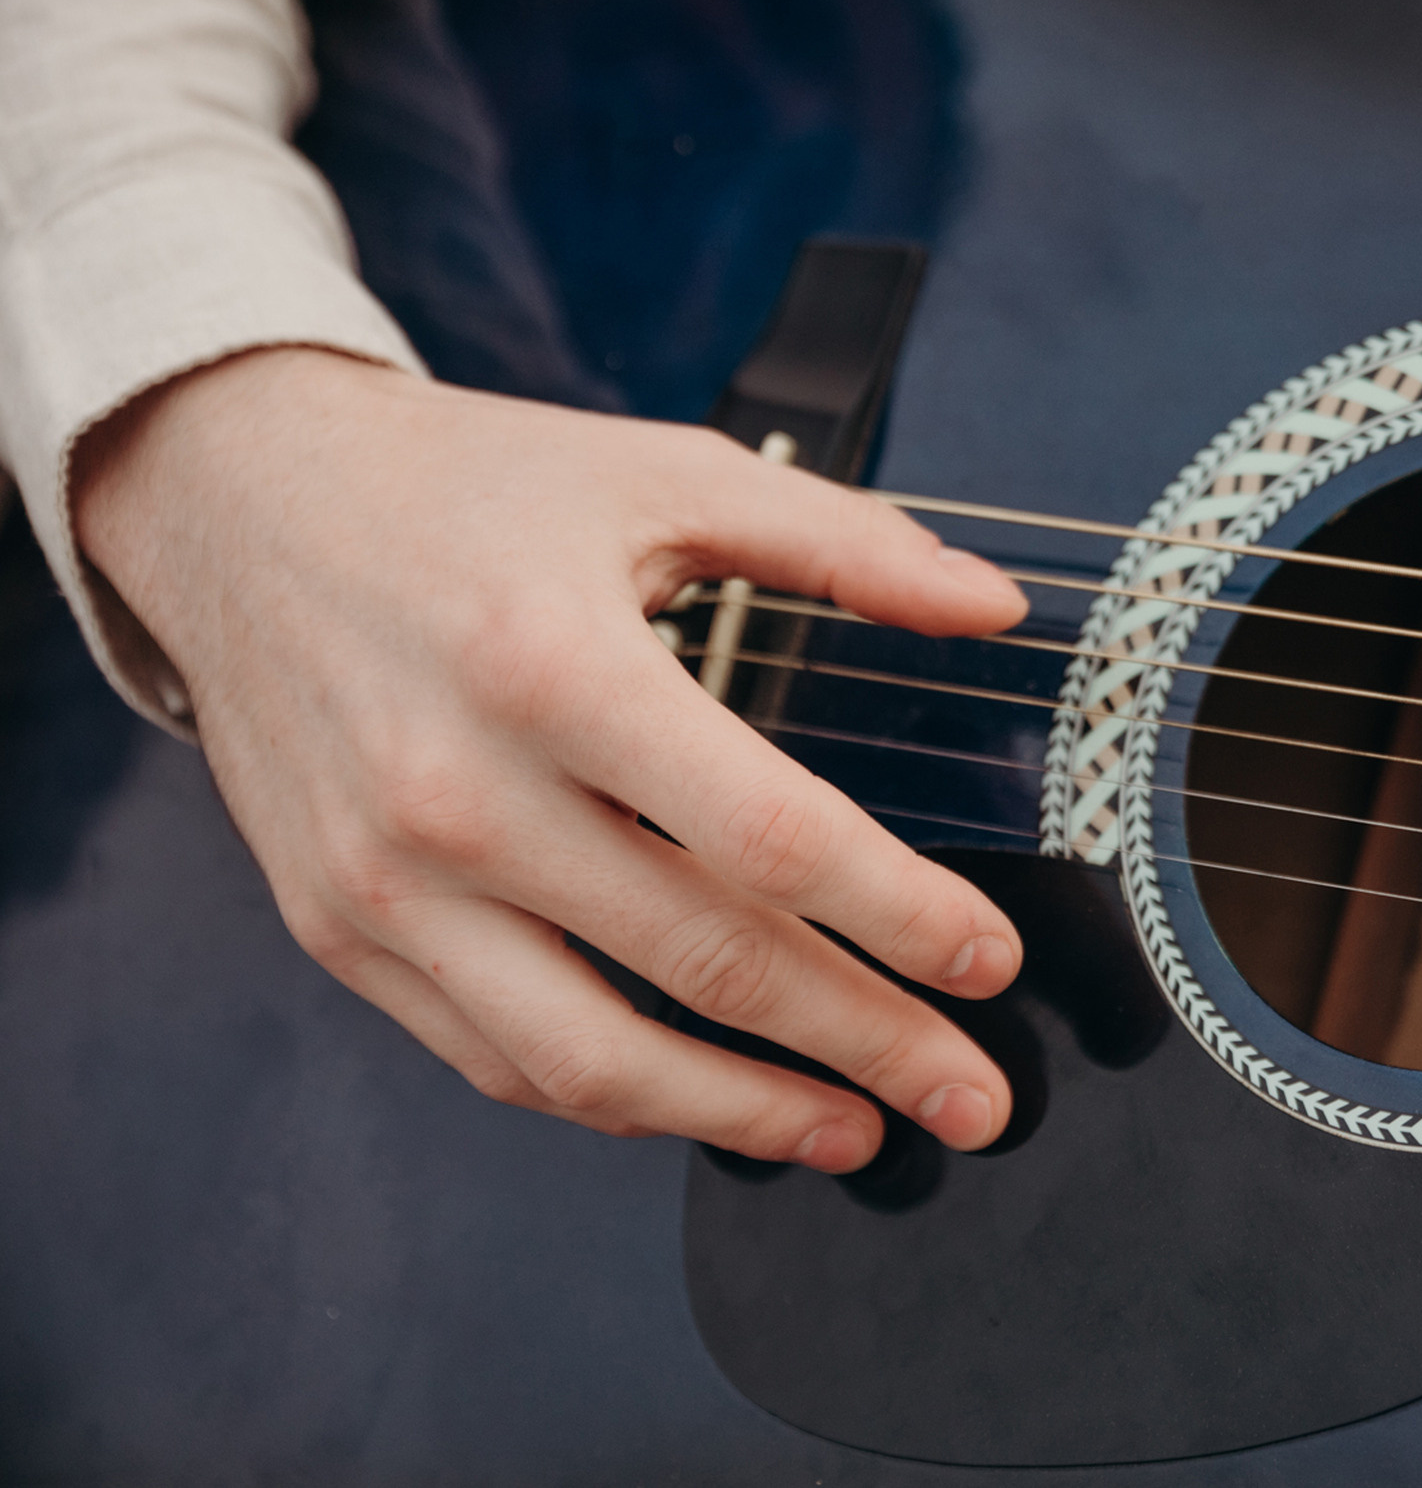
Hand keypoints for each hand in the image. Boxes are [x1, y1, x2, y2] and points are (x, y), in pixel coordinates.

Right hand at [73, 346, 1028, 1170]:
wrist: (240, 501)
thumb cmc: (469, 487)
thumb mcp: (665, 473)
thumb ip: (845, 545)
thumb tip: (994, 606)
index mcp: (556, 668)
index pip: (768, 837)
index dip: (898, 915)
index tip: (990, 963)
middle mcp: (460, 793)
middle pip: (705, 963)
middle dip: (866, 1046)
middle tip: (975, 1097)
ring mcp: (387, 881)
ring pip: (592, 1059)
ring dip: (743, 1116)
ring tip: (857, 1133)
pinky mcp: (339, 931)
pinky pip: (497, 1057)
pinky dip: (617, 1097)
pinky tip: (711, 1100)